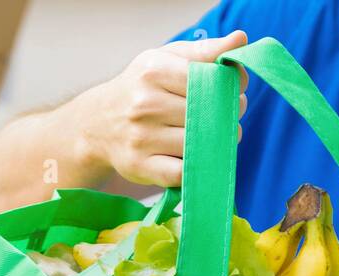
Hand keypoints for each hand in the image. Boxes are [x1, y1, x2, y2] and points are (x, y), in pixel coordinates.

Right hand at [74, 31, 249, 187]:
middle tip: (229, 116)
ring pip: (198, 143)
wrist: (97, 123)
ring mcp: (141, 137)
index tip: (235, 90)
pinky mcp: (140, 166)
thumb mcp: (165, 60)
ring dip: (217, 143)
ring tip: (216, 135)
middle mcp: (144, 104)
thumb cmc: (141, 88)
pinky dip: (196, 167)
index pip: (209, 79)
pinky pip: (182, 172)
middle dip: (228, 115)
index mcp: (154, 71)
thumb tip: (240, 40)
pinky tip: (198, 155)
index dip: (230, 86)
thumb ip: (204, 51)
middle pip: (207, 113)